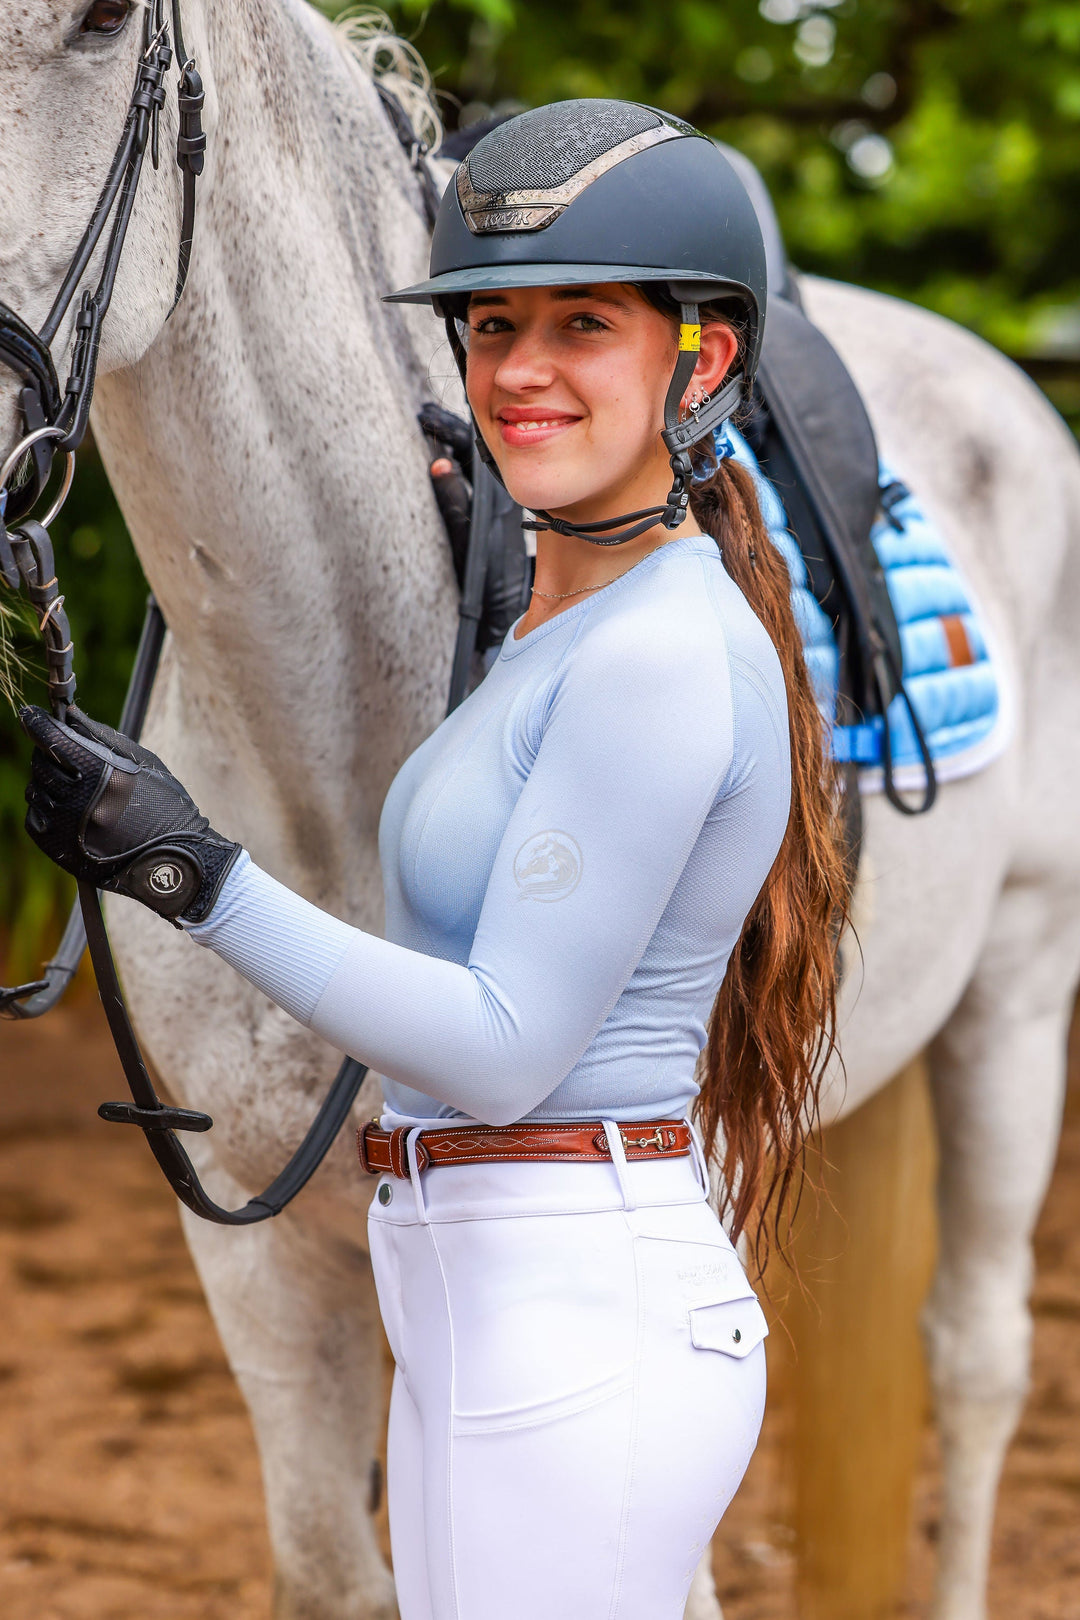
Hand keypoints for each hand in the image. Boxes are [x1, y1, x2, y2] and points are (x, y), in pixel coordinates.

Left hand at [21, 705, 241, 923]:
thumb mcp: (143, 762)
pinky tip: (67, 808)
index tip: (33, 715)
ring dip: (48, 782)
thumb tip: (68, 715)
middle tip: (64, 754)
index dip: (38, 723)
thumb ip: (102, 736)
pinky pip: (35, 817)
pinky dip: (46, 808)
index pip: (53, 739)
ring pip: (36, 790)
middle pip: (41, 763)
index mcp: (103, 775)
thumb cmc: (164, 805)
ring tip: (73, 786)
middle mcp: (80, 801)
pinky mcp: (58, 848)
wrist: (173, 859)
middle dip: (48, 753)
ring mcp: (66, 827)